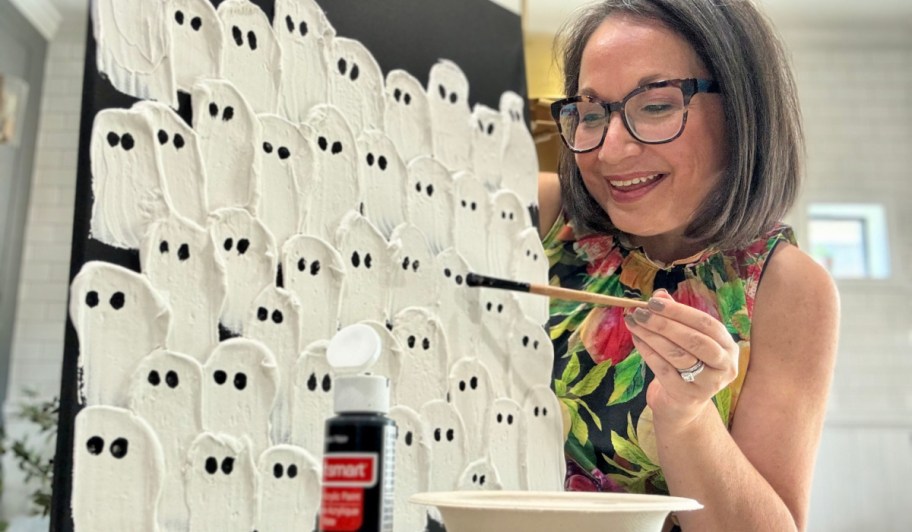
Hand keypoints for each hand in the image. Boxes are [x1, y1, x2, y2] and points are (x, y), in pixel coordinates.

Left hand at [623, 289, 738, 428]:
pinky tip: (637, 340)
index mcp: (728, 346)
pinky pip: (664, 370)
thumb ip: (677, 316)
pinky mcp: (688, 396)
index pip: (706, 323)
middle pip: (694, 340)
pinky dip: (648, 352)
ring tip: (633, 323)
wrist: (682, 404)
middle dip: (664, 323)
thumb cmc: (687, 364)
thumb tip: (659, 295)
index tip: (653, 302)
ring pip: (678, 355)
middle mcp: (725, 366)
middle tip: (640, 313)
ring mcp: (708, 384)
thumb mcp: (686, 339)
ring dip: (652, 336)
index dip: (679, 311)